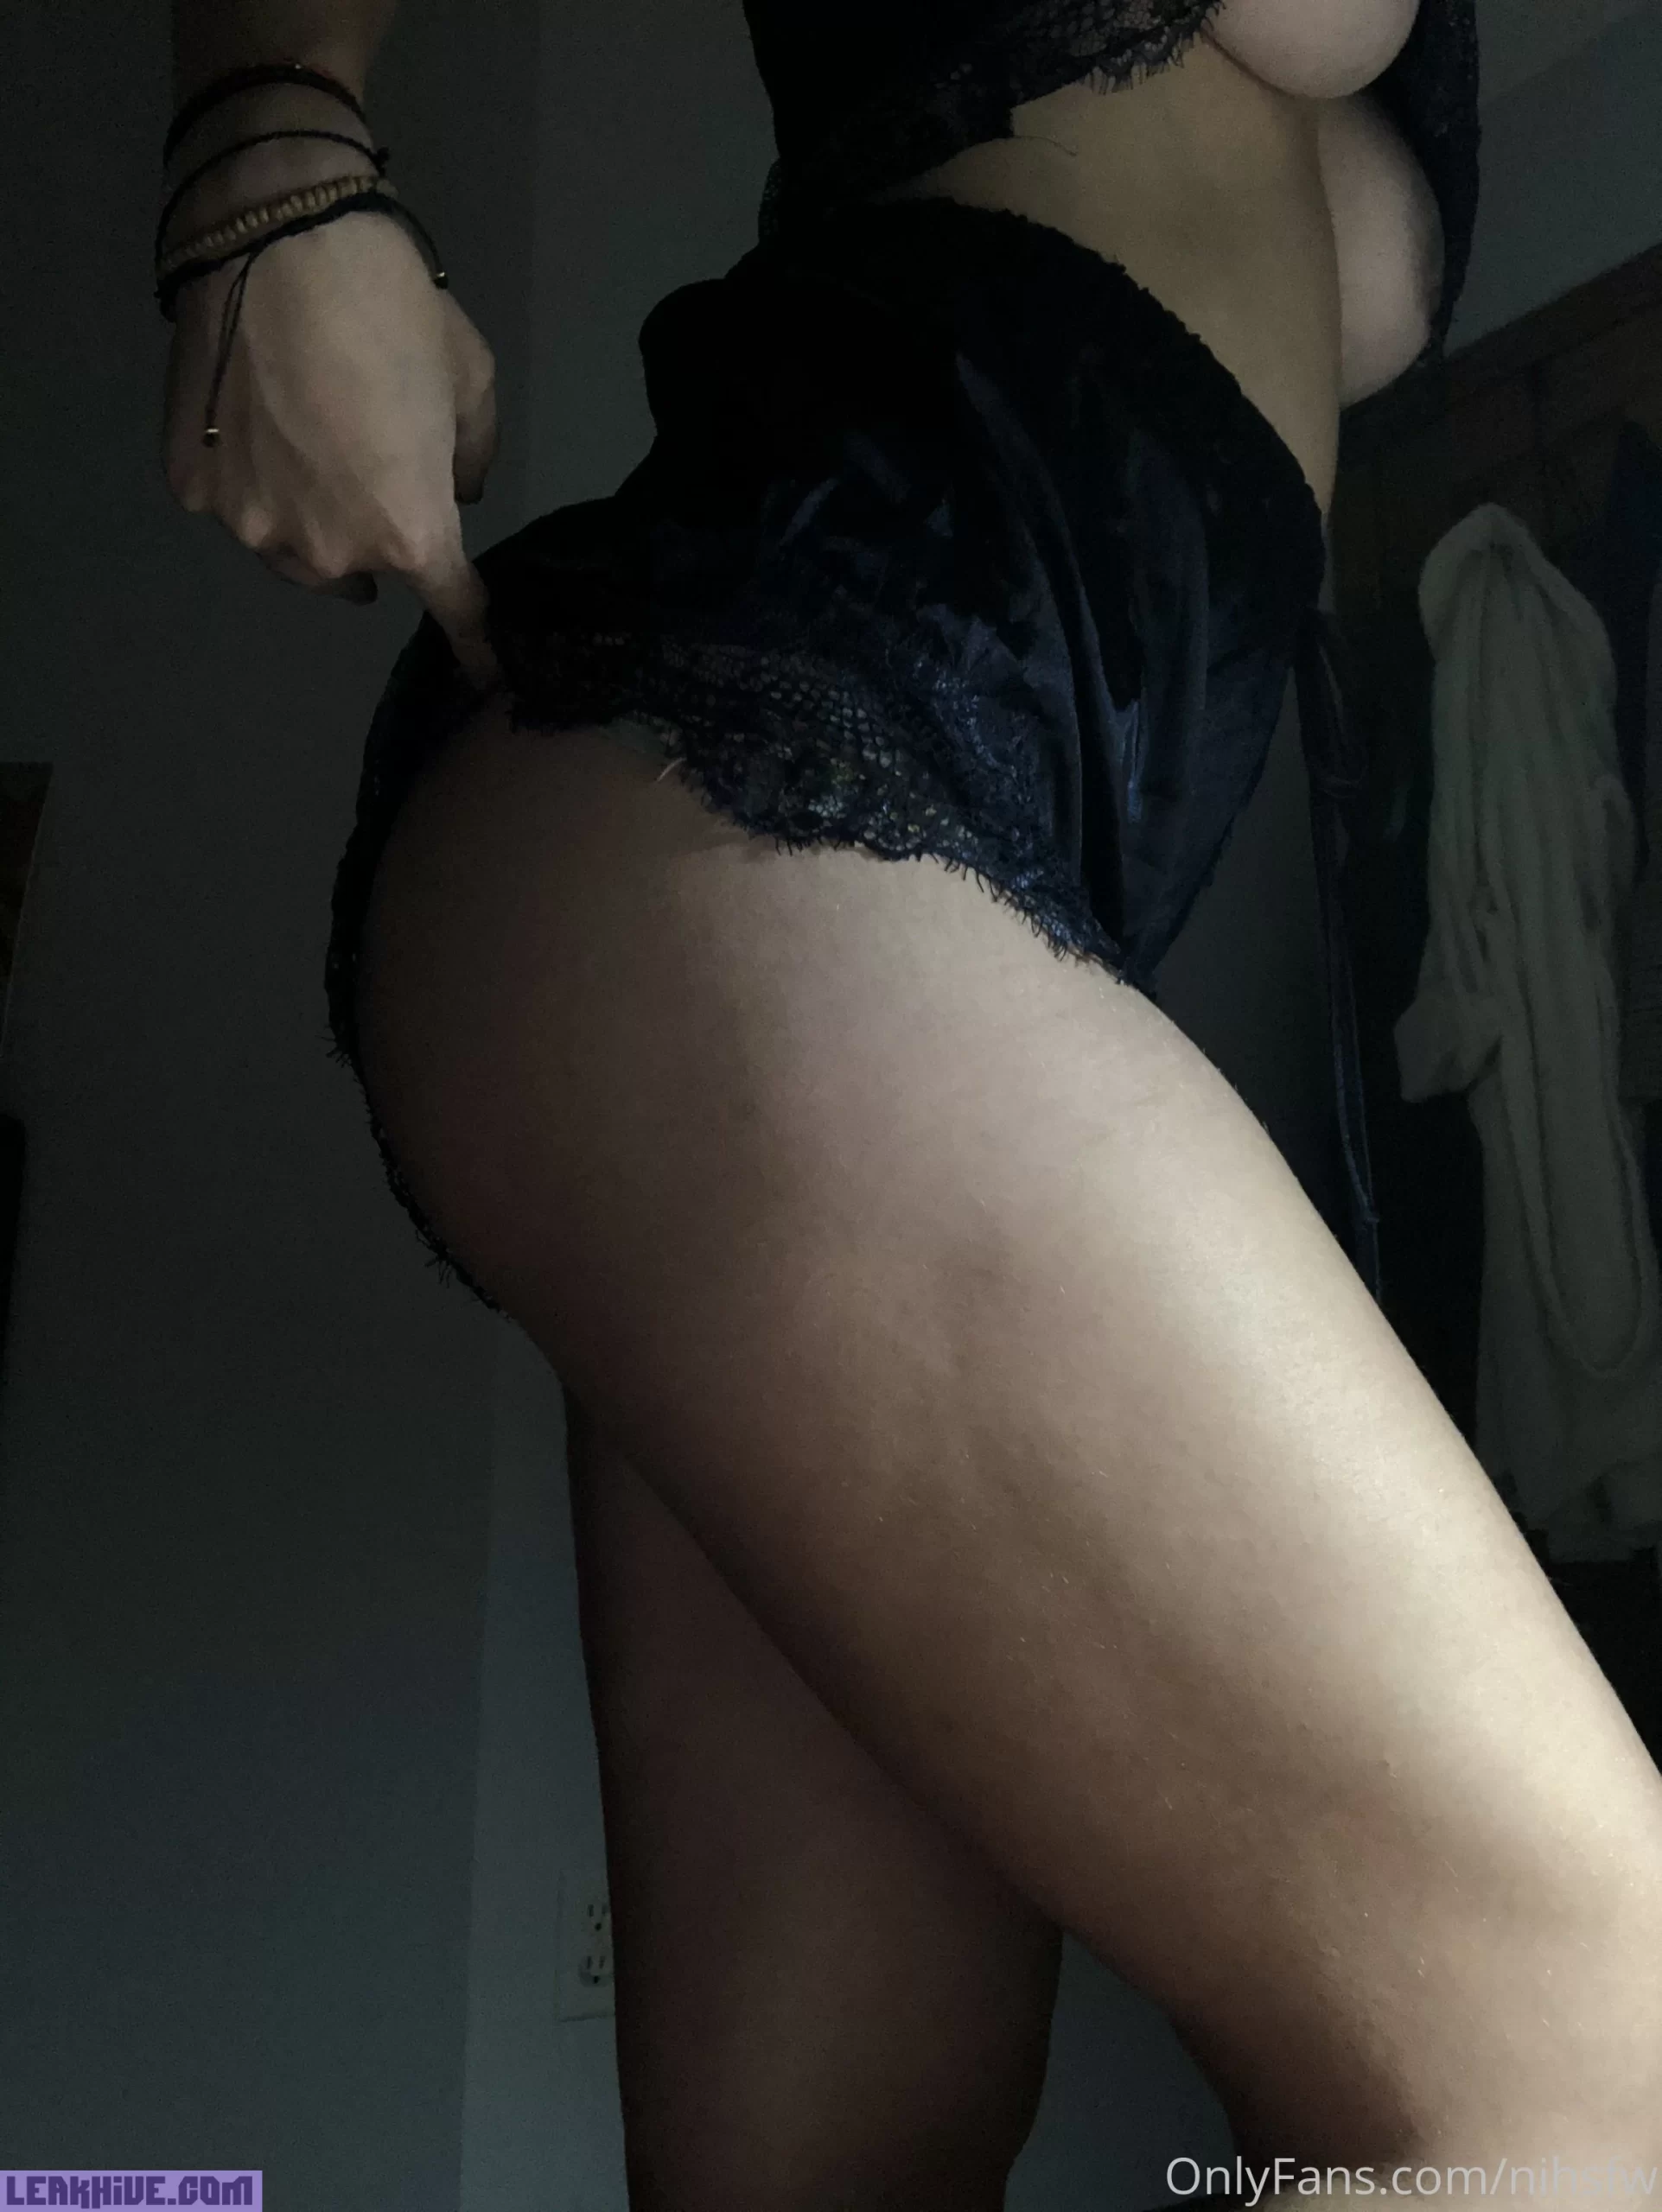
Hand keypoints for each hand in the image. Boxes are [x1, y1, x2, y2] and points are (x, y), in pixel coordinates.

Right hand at [161, 192, 503, 693]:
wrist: (277, 236)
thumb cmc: (393, 308)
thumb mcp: (470, 383)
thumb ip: (471, 458)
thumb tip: (455, 490)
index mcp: (408, 534)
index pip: (454, 612)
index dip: (476, 644)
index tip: (488, 675)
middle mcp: (328, 551)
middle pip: (364, 570)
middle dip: (378, 532)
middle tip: (371, 462)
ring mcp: (250, 524)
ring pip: (293, 548)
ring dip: (311, 517)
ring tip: (311, 446)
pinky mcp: (193, 487)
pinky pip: (235, 502)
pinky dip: (250, 479)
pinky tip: (254, 424)